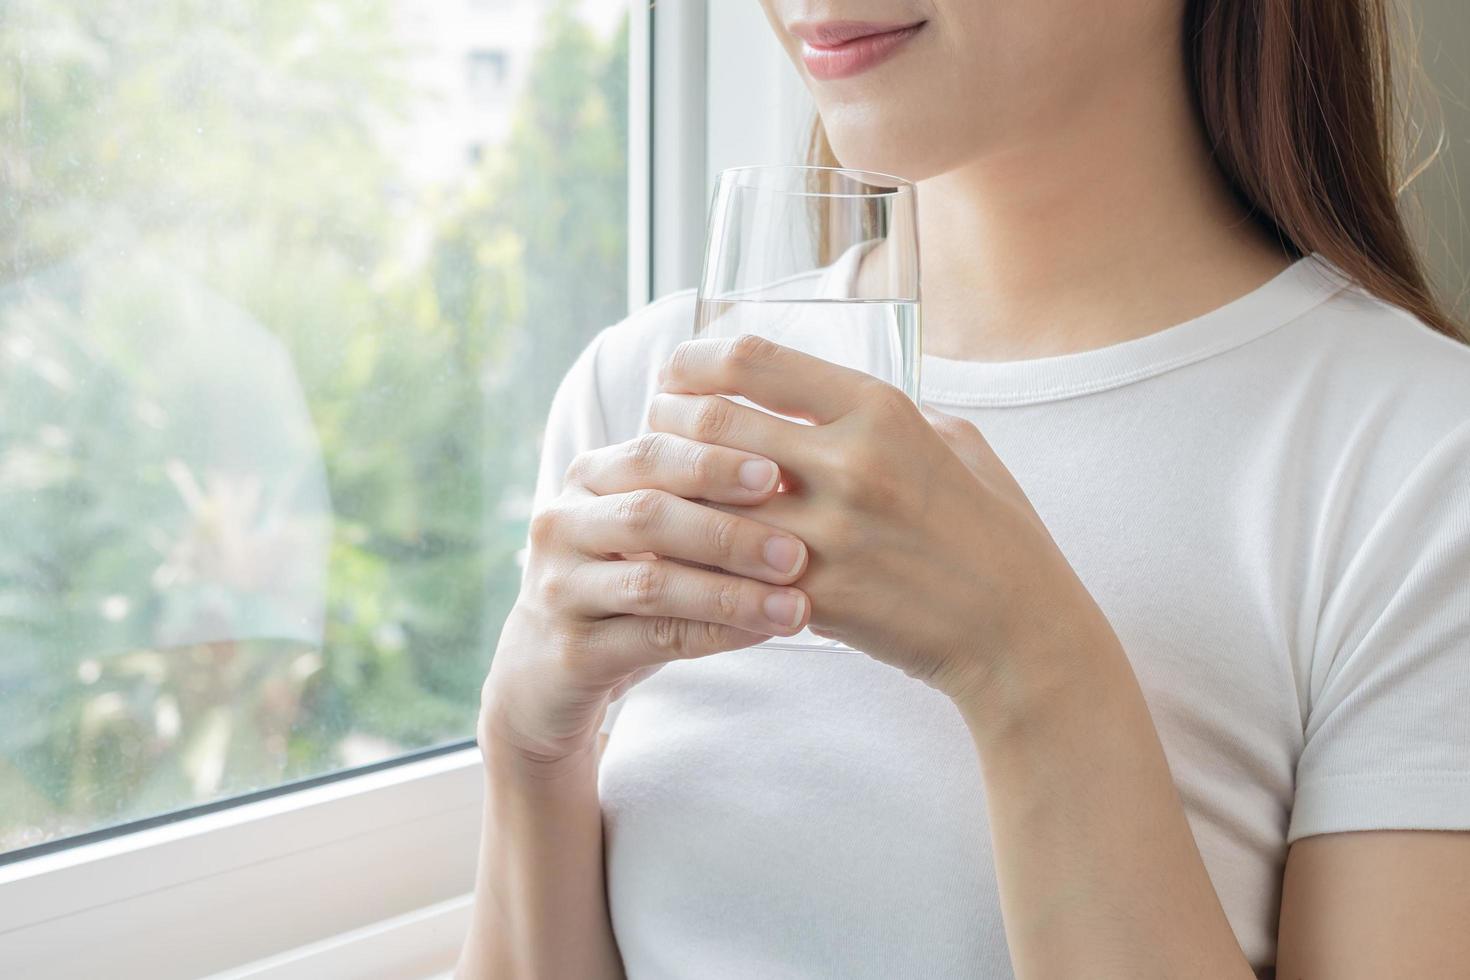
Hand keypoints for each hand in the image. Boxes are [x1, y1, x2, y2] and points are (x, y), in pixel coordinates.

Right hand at [480, 428, 812, 772]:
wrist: (545, 670)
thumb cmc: (623, 580)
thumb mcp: (652, 528)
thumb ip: (701, 498)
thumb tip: (799, 477)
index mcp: (588, 476)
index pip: (652, 452)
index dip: (714, 461)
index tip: (778, 474)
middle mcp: (563, 524)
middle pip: (648, 514)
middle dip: (729, 530)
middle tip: (797, 551)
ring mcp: (559, 589)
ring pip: (651, 584)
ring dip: (731, 594)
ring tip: (794, 606)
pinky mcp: (571, 652)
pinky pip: (654, 639)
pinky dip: (716, 635)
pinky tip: (763, 634)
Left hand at [648, 334, 1107, 706]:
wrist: (1018, 632)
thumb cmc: (993, 532)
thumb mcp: (956, 443)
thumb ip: (891, 411)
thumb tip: (828, 392)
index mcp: (880, 410)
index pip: (754, 360)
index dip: (695, 361)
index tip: (676, 374)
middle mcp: (851, 463)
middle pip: (711, 422)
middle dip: (665, 422)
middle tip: (653, 432)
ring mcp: (831, 535)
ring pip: (705, 499)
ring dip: (672, 493)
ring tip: (660, 492)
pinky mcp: (817, 599)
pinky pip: (728, 569)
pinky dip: (698, 558)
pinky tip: (685, 554)